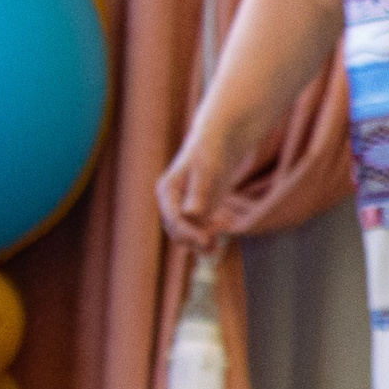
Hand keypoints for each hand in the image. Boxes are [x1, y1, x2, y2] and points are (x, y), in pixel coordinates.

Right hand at [156, 121, 248, 248]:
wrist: (219, 140)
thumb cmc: (211, 151)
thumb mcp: (207, 170)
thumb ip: (199, 192)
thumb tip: (190, 214)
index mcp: (167, 191)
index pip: (173, 219)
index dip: (188, 233)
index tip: (206, 241)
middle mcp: (171, 200)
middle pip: (177, 229)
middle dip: (193, 240)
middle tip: (214, 249)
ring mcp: (184, 204)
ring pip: (187, 231)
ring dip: (200, 241)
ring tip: (217, 248)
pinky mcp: (199, 206)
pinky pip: (199, 226)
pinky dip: (208, 233)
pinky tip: (221, 231)